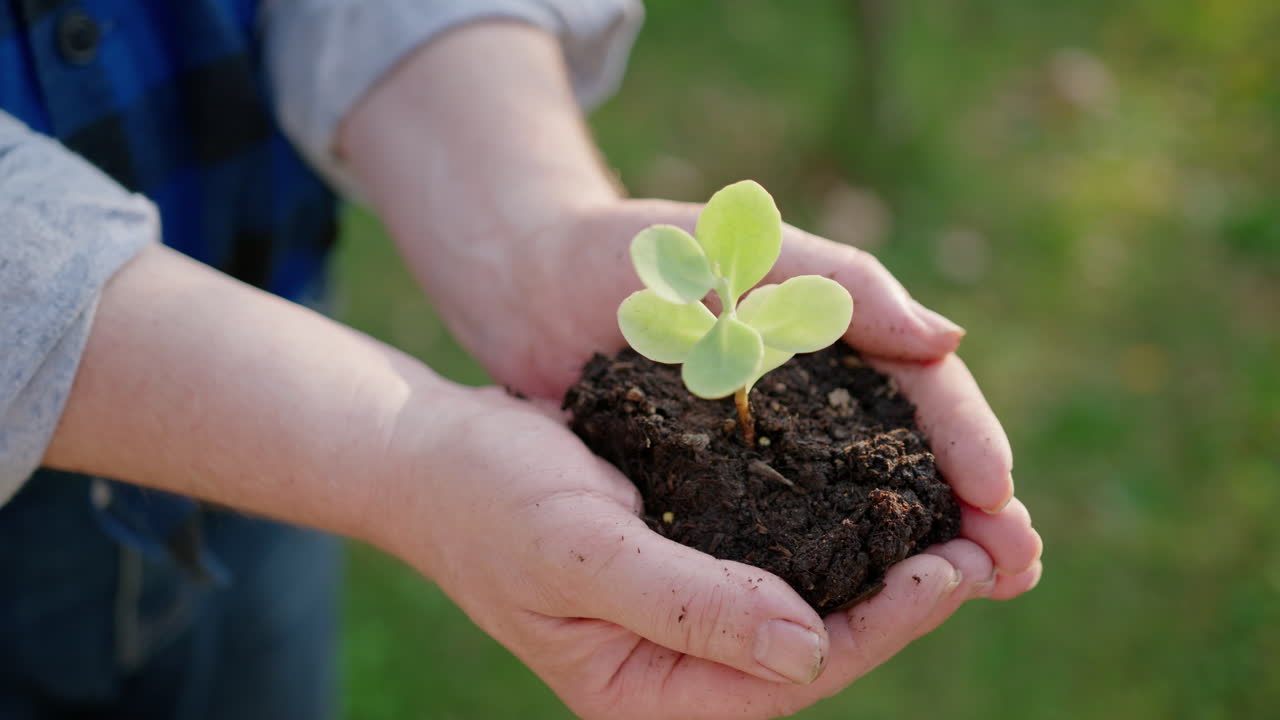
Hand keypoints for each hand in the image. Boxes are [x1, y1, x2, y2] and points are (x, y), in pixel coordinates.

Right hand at [380, 386, 1020, 719]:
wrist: (434, 456)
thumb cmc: (491, 500)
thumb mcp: (581, 553)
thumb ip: (690, 608)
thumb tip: (809, 649)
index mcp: (649, 690)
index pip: (793, 675)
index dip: (883, 625)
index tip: (953, 568)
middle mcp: (677, 666)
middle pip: (818, 646)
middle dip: (908, 599)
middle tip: (991, 545)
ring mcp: (686, 616)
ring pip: (811, 602)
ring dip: (886, 564)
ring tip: (961, 521)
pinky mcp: (692, 561)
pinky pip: (783, 556)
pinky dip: (838, 528)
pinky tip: (883, 495)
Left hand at [468, 199, 1042, 598]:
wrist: (525, 281)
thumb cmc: (631, 251)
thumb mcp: (742, 250)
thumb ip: (843, 284)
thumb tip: (950, 340)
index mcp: (836, 335)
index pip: (925, 394)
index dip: (969, 443)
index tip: (1002, 498)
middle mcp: (814, 398)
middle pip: (909, 460)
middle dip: (970, 512)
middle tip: (1017, 566)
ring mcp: (767, 445)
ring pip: (860, 503)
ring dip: (917, 547)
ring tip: (970, 588)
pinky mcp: (715, 484)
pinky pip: (788, 528)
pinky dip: (834, 560)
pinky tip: (862, 597)